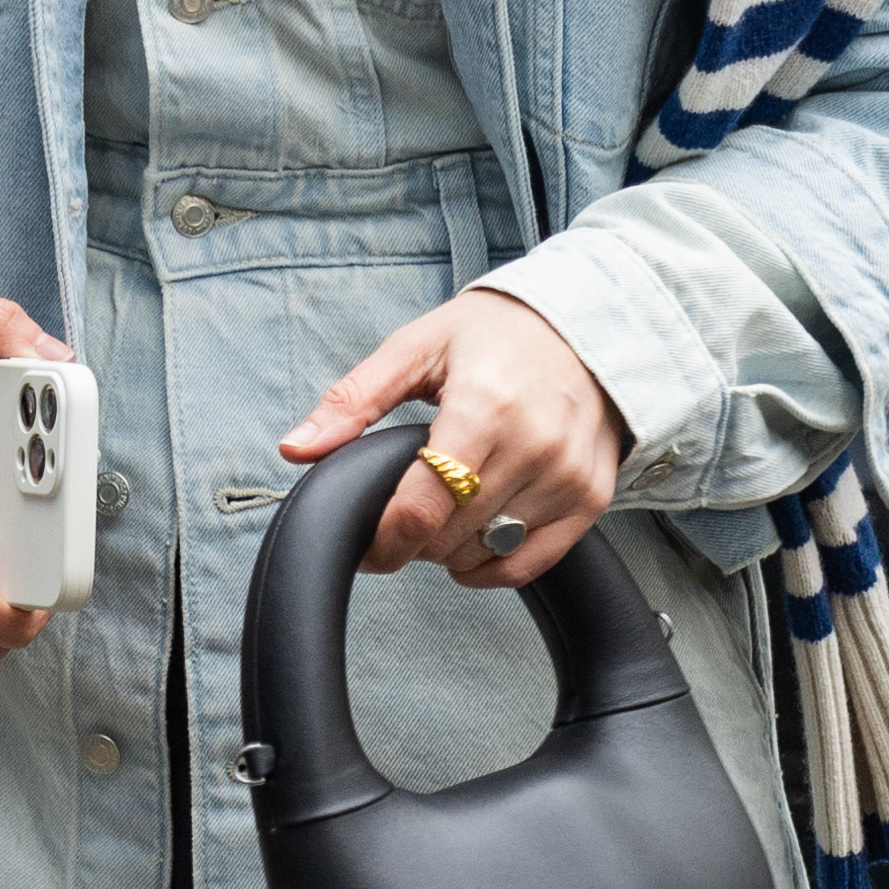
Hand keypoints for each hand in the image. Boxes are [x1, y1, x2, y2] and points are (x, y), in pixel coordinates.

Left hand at [279, 286, 625, 587]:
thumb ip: (353, 400)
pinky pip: (530, 563)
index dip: (383, 540)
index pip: (423, 507)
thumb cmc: (498, 332)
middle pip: (449, 537)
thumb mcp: (417, 347)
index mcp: (485, 407)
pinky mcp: (590, 497)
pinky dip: (493, 565)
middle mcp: (534, 446)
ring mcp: (567, 476)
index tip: (366, 546)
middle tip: (405, 507)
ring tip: (444, 508)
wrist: (588, 323)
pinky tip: (474, 540)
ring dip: (450, 548)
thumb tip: (297, 448)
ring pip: (486, 552)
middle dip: (413, 536)